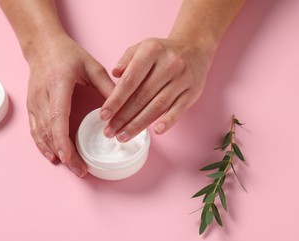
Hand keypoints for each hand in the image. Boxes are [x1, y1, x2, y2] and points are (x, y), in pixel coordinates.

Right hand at [26, 34, 113, 176]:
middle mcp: (42, 97)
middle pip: (50, 131)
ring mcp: (34, 103)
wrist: (42, 46)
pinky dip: (43, 145)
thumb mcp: (91, 65)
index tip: (68, 157)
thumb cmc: (67, 54)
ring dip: (54, 152)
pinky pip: (35, 130)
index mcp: (57, 85)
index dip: (61, 140)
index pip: (57, 117)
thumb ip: (107, 86)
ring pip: (41, 134)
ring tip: (71, 167)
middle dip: (64, 154)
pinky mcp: (32, 106)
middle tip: (80, 170)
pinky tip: (53, 156)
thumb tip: (124, 106)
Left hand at [99, 37, 213, 141]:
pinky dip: (168, 121)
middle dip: (123, 117)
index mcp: (152, 51)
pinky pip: (179, 109)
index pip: (130, 80)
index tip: (103, 115)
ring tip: (123, 136)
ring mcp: (183, 79)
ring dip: (138, 124)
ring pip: (158, 106)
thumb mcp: (142, 47)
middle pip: (142, 97)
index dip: (115, 100)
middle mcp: (169, 64)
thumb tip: (114, 73)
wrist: (195, 47)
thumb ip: (126, 59)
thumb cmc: (162, 51)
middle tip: (110, 131)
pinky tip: (156, 131)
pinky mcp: (193, 92)